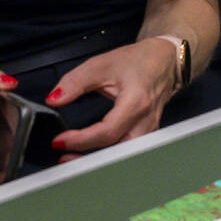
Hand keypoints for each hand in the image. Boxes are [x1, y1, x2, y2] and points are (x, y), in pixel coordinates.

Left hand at [47, 38, 179, 158]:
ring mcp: (149, 130)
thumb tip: (54, 99)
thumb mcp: (103, 64)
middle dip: (89, 159)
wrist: (166, 59)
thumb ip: (76, 81)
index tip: (59, 140)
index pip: (107, 132)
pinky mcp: (147, 134)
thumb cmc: (139, 61)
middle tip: (63, 156)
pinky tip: (91, 153)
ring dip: (97, 161)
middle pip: (117, 151)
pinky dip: (107, 155)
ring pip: (123, 155)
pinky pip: (126, 151)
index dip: (80, 140)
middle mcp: (145, 121)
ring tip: (73, 157)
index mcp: (136, 102)